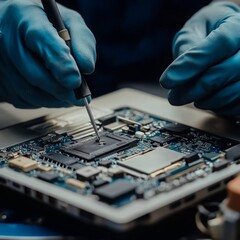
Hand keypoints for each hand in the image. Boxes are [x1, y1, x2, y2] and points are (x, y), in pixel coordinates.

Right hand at [0, 0, 95, 107]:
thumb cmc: (49, 25)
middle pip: (36, 75)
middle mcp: (8, 41)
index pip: (44, 43)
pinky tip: (56, 94)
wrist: (20, 28)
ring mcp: (3, 64)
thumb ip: (82, 42)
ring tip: (71, 96)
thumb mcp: (70, 23)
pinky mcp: (3, 83)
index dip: (62, 64)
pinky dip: (46, 101)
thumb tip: (87, 68)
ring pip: (31, 92)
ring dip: (56, 99)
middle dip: (62, 90)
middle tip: (80, 98)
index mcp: (28, 19)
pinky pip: (26, 100)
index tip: (76, 81)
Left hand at [160, 2, 239, 116]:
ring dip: (209, 100)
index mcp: (239, 24)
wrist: (230, 38)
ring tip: (189, 97)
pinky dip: (219, 107)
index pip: (221, 43)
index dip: (192, 65)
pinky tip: (205, 100)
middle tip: (174, 98)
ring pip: (237, 90)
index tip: (167, 81)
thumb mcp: (193, 31)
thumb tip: (177, 74)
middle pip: (231, 69)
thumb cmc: (209, 32)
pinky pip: (238, 104)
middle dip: (198, 87)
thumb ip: (186, 47)